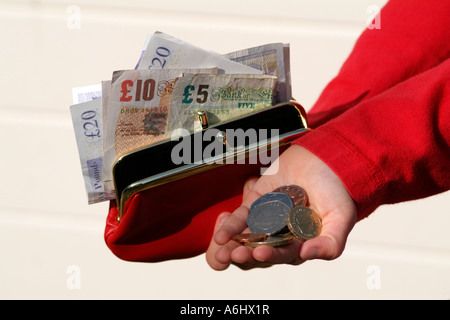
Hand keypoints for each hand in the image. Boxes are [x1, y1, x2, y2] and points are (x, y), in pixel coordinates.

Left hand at [205, 144, 356, 269]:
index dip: (271, 256)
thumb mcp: (341, 218)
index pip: (283, 254)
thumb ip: (330, 242)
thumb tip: (308, 253)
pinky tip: (221, 234)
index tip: (259, 253)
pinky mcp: (257, 204)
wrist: (326, 158)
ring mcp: (268, 220)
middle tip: (234, 255)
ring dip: (233, 245)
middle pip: (260, 251)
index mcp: (302, 242)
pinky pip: (241, 218)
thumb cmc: (336, 189)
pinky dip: (230, 226)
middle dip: (246, 255)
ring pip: (247, 238)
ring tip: (221, 250)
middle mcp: (283, 234)